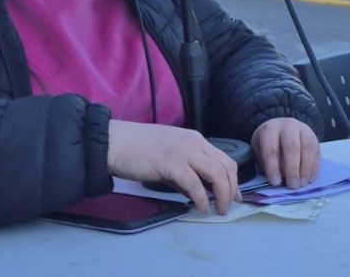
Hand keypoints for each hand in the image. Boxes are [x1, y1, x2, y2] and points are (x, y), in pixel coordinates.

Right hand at [107, 120, 239, 213]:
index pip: (224, 158)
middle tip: (230, 205)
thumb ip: (184, 170)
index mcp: (195, 139)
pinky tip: (201, 207)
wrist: (115, 142)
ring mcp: (184, 152)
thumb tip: (195, 192)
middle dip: (232, 188)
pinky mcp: (171, 164)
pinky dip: (202, 198)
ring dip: (223, 195)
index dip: (233, 179)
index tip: (234, 194)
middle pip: (226, 166)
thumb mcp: (169, 154)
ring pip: (217, 174)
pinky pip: (195, 184)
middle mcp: (195, 143)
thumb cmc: (138, 149)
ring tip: (219, 209)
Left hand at [251, 117, 320, 187]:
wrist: (282, 127)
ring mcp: (303, 130)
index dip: (273, 166)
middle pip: (292, 147)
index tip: (275, 182)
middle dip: (292, 168)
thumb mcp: (260, 150)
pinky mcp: (314, 137)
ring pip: (307, 148)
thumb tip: (277, 180)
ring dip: (305, 169)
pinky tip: (310, 179)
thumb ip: (266, 163)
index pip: (271, 148)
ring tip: (302, 184)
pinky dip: (314, 167)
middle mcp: (288, 126)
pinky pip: (316, 152)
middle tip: (292, 185)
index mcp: (270, 129)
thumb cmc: (268, 143)